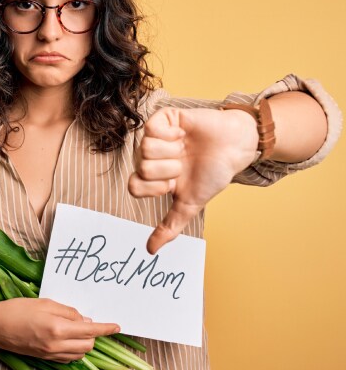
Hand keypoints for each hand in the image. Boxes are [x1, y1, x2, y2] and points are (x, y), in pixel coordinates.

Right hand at [0, 298, 119, 362]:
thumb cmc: (18, 309)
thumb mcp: (46, 303)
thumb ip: (68, 311)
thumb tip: (84, 318)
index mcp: (58, 328)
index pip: (91, 330)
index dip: (106, 328)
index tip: (117, 326)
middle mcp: (57, 345)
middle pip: (88, 344)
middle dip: (94, 333)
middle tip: (86, 319)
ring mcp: (51, 354)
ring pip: (80, 353)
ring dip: (84, 342)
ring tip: (76, 328)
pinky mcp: (45, 358)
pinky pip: (68, 357)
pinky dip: (74, 349)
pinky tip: (67, 338)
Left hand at [128, 107, 258, 253]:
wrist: (234, 148)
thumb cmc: (212, 174)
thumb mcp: (190, 204)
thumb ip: (170, 226)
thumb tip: (150, 251)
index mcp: (152, 177)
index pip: (134, 187)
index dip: (156, 187)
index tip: (174, 183)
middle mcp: (149, 157)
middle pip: (141, 168)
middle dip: (169, 169)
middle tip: (183, 163)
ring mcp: (155, 137)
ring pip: (145, 149)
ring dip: (172, 152)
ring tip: (184, 148)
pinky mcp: (162, 118)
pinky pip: (151, 129)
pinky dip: (171, 134)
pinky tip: (182, 134)